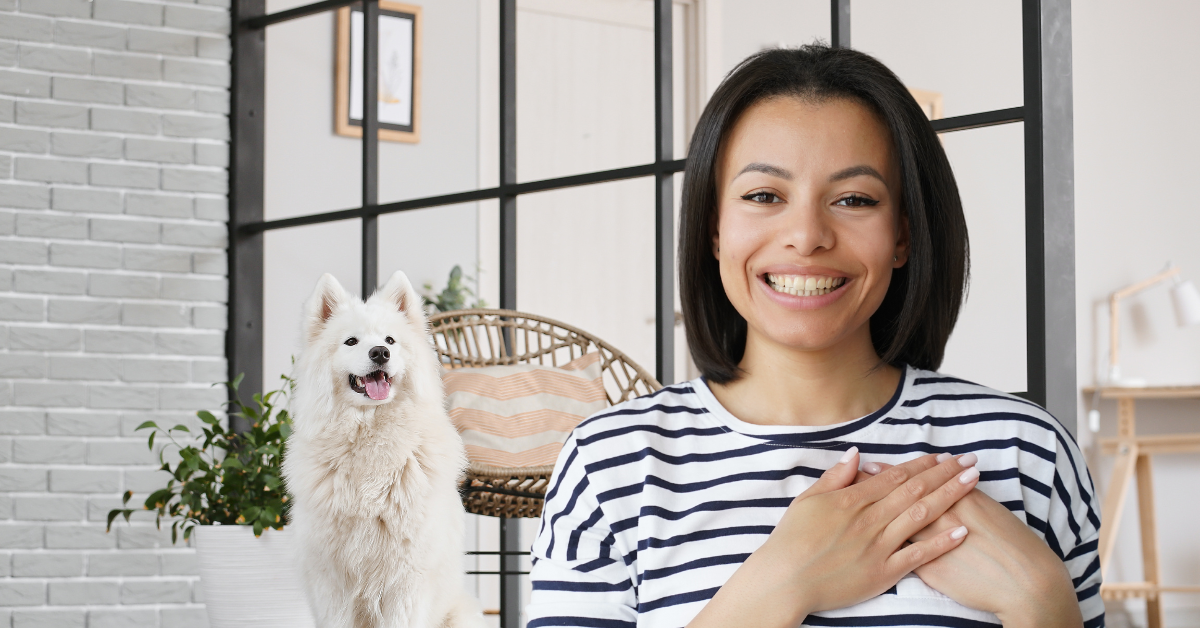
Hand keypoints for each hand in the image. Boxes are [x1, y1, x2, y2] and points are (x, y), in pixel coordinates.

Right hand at [688, 449, 979, 627]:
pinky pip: (917, 555)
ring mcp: (878, 546)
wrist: (786, 579)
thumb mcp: (808, 500)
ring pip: (921, 516)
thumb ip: (835, 477)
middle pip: (915, 491)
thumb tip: (857, 455)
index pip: (895, 476)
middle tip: (969, 461)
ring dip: (950, 497)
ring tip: (972, 482)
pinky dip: (941, 543)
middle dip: (945, 473)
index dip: (921, 465)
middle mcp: (870, 519)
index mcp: (852, 500)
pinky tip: (962, 531)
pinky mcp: (882, 572)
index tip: (942, 457)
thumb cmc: (792, 540)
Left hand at [859, 459, 1082, 627]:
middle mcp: (941, 518)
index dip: (892, 473)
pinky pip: (903, 555)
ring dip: (875, 512)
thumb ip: (964, 493)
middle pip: (901, 499)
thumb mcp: (990, 509)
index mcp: (955, 500)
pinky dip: (885, 544)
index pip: (917, 482)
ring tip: (855, 500)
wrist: (1027, 582)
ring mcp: (934, 545)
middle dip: (875, 488)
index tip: (872, 464)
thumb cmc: (1014, 544)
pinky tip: (871, 538)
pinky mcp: (932, 570)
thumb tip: (945, 478)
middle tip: (853, 477)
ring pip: (896, 524)